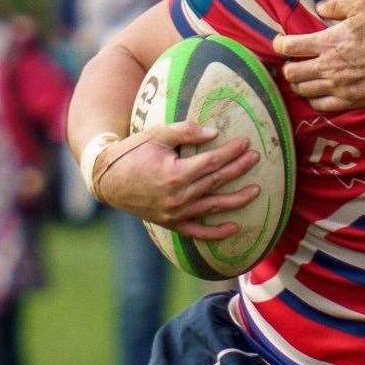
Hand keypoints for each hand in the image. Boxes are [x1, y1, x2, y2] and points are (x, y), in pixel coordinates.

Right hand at [91, 122, 259, 240]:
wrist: (108, 179)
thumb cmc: (132, 152)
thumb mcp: (156, 135)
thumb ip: (185, 131)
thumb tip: (214, 132)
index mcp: (175, 173)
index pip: (212, 161)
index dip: (231, 152)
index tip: (246, 143)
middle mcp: (178, 196)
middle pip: (217, 181)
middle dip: (239, 168)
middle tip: (256, 158)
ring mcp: (176, 213)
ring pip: (214, 207)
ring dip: (237, 199)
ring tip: (256, 190)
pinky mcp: (172, 223)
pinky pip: (198, 232)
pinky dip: (217, 233)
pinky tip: (235, 227)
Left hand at [275, 0, 364, 111]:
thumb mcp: (362, 6)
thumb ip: (335, 6)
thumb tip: (319, 8)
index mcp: (327, 42)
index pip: (289, 47)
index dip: (278, 45)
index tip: (280, 43)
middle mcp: (328, 67)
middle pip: (291, 74)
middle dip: (287, 68)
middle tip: (292, 63)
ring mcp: (339, 87)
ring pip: (303, 91)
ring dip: (299, 84)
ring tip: (304, 78)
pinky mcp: (351, 101)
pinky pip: (322, 106)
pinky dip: (315, 100)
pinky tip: (318, 93)